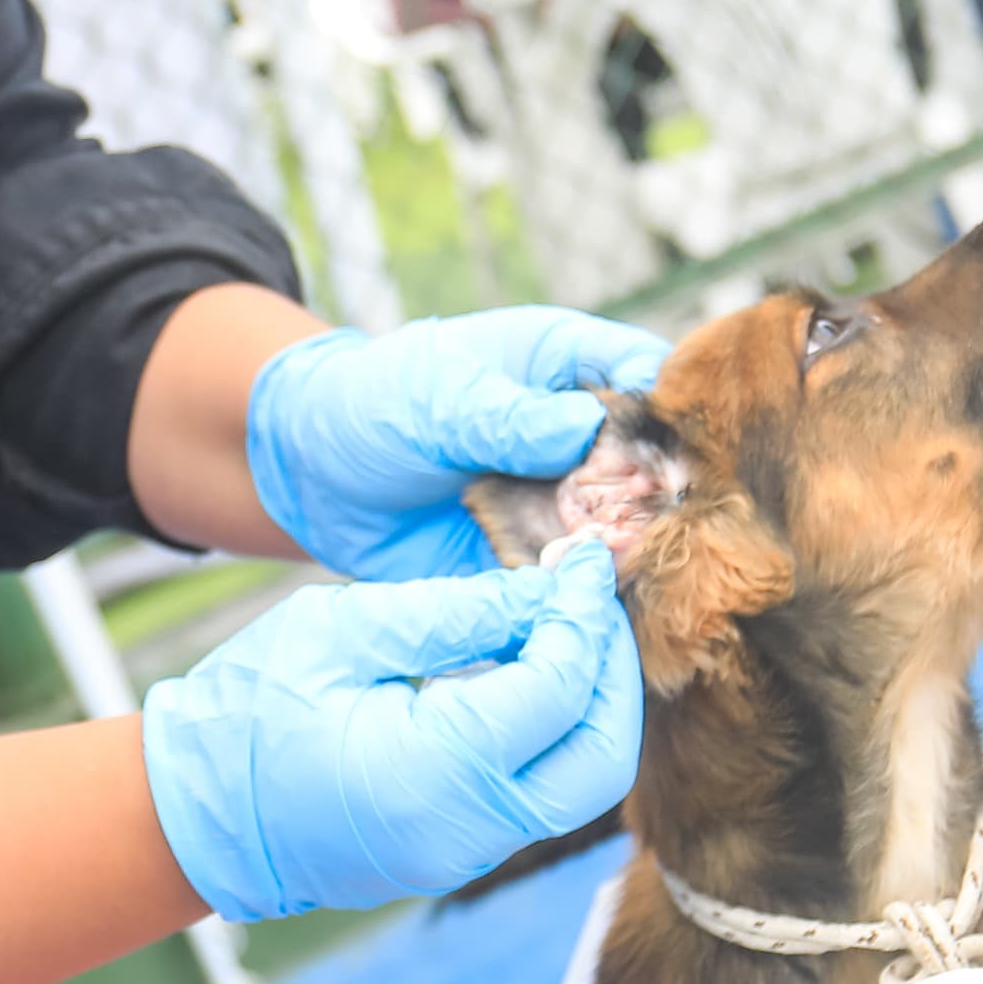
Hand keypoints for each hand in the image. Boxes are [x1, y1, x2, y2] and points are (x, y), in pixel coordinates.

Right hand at [141, 546, 641, 921]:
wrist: (192, 816)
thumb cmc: (248, 710)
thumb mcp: (345, 631)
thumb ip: (456, 611)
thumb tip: (549, 590)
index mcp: (438, 771)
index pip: (559, 688)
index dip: (581, 616)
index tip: (584, 559)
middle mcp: (467, 830)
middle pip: (601, 754)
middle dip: (610, 670)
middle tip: (589, 600)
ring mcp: (464, 855)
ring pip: (580, 784)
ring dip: (588, 704)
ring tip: (561, 628)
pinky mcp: (455, 855)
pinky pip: (536, 795)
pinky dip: (552, 734)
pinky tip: (528, 672)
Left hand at [247, 309, 669, 581]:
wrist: (312, 473)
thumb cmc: (375, 404)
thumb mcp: (436, 395)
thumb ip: (505, 414)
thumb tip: (582, 428)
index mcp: (569, 366)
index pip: (648, 376)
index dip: (670, 414)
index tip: (667, 456)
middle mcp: (581, 438)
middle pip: (653, 468)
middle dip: (654, 503)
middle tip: (627, 530)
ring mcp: (563, 503)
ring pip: (627, 534)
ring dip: (623, 561)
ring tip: (598, 578)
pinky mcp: (536, 563)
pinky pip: (576, 587)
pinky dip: (583, 602)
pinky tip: (580, 617)